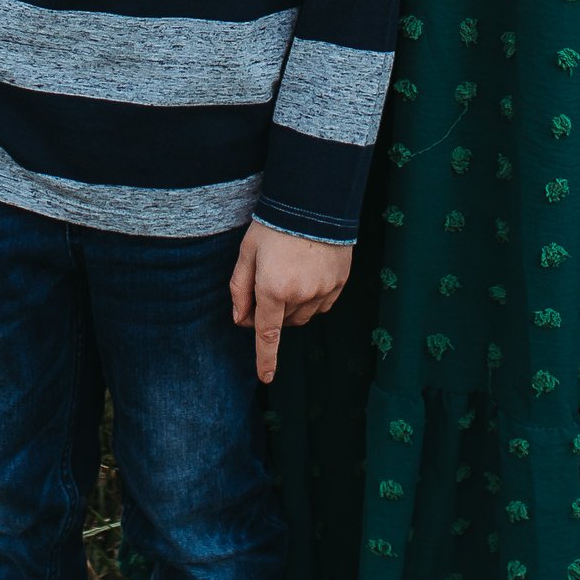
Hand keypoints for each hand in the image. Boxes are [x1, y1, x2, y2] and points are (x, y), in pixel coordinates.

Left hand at [228, 220, 352, 383]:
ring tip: (290, 273)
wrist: (315, 201)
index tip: (266, 377)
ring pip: (303, 315)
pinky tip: (308, 275)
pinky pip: (322, 305)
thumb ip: (240, 288)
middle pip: (283, 321)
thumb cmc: (275, 225)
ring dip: (292, 307)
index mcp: (273, 289)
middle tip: (267, 282)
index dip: (266, 359)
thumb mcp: (247, 252)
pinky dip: (312, 299)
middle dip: (272, 311)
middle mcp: (300, 295)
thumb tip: (240, 319)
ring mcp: (323, 290)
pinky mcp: (339, 283)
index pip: (267, 335)